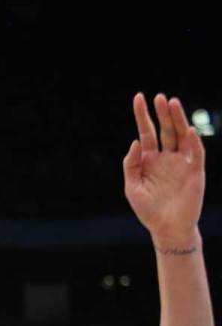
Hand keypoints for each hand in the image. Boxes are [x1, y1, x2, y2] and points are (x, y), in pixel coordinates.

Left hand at [123, 93, 205, 243]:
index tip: (139, 97)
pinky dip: (193, 142)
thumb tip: (135, 141)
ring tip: (173, 103)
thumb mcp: (132, 187)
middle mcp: (166, 158)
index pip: (146, 132)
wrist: (167, 228)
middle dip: (162, 113)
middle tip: (160, 97)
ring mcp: (181, 163)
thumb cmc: (147, 209)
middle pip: (165, 130)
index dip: (142, 115)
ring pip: (181, 136)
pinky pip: (195, 153)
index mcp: (149, 160)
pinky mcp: (195, 172)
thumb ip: (131, 164)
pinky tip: (189, 129)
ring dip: (178, 120)